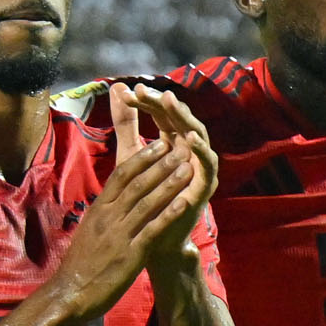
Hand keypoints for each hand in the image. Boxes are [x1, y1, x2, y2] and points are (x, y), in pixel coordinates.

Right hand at [48, 117, 199, 319]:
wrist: (70, 293)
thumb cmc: (80, 264)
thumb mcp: (89, 231)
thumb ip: (105, 214)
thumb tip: (117, 198)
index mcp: (99, 209)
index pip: (122, 175)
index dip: (143, 158)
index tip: (159, 144)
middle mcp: (109, 217)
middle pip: (137, 183)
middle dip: (161, 163)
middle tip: (180, 147)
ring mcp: (119, 235)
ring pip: (147, 202)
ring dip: (169, 183)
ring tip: (187, 167)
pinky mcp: (130, 255)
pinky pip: (152, 230)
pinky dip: (169, 215)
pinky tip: (185, 204)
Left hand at [109, 84, 215, 275]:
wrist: (151, 238)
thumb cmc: (143, 197)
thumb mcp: (130, 156)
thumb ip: (126, 124)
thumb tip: (116, 86)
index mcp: (171, 142)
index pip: (160, 114)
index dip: (145, 102)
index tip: (126, 94)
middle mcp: (187, 150)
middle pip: (178, 119)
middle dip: (163, 104)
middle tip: (147, 91)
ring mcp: (199, 165)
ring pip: (197, 134)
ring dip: (184, 117)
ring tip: (170, 101)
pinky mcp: (207, 183)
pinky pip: (209, 163)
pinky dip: (202, 149)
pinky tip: (191, 137)